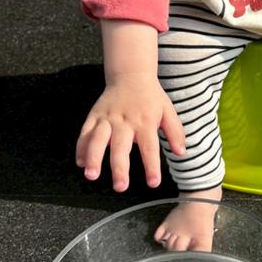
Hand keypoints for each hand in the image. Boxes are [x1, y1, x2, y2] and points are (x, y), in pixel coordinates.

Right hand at [76, 73, 185, 191]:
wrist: (131, 75)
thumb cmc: (151, 97)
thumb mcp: (168, 111)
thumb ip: (175, 132)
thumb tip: (181, 152)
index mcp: (145, 122)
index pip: (150, 147)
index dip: (151, 166)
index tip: (153, 183)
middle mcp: (125, 121)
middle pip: (121, 146)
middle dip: (119, 168)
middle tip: (120, 186)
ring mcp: (107, 118)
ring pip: (97, 139)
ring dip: (93, 157)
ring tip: (91, 175)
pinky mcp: (94, 115)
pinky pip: (85, 132)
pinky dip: (81, 147)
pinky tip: (81, 162)